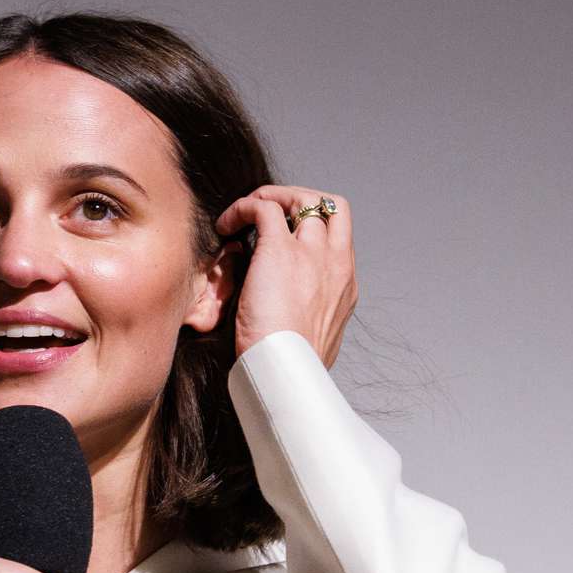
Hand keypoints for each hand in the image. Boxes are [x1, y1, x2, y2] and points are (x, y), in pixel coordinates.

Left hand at [215, 184, 357, 368]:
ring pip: (301, 198)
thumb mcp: (313, 343)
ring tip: (245, 213)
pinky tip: (226, 225)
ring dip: (272, 197)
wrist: (286, 374)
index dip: (315, 228)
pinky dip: (243, 207)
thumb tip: (290, 326)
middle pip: (329, 206)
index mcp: (345, 287)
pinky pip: (264, 207)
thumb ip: (309, 323)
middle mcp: (335, 263)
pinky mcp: (279, 250)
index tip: (289, 237)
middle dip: (301, 201)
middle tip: (271, 213)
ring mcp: (311, 253)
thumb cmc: (293, 370)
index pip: (340, 238)